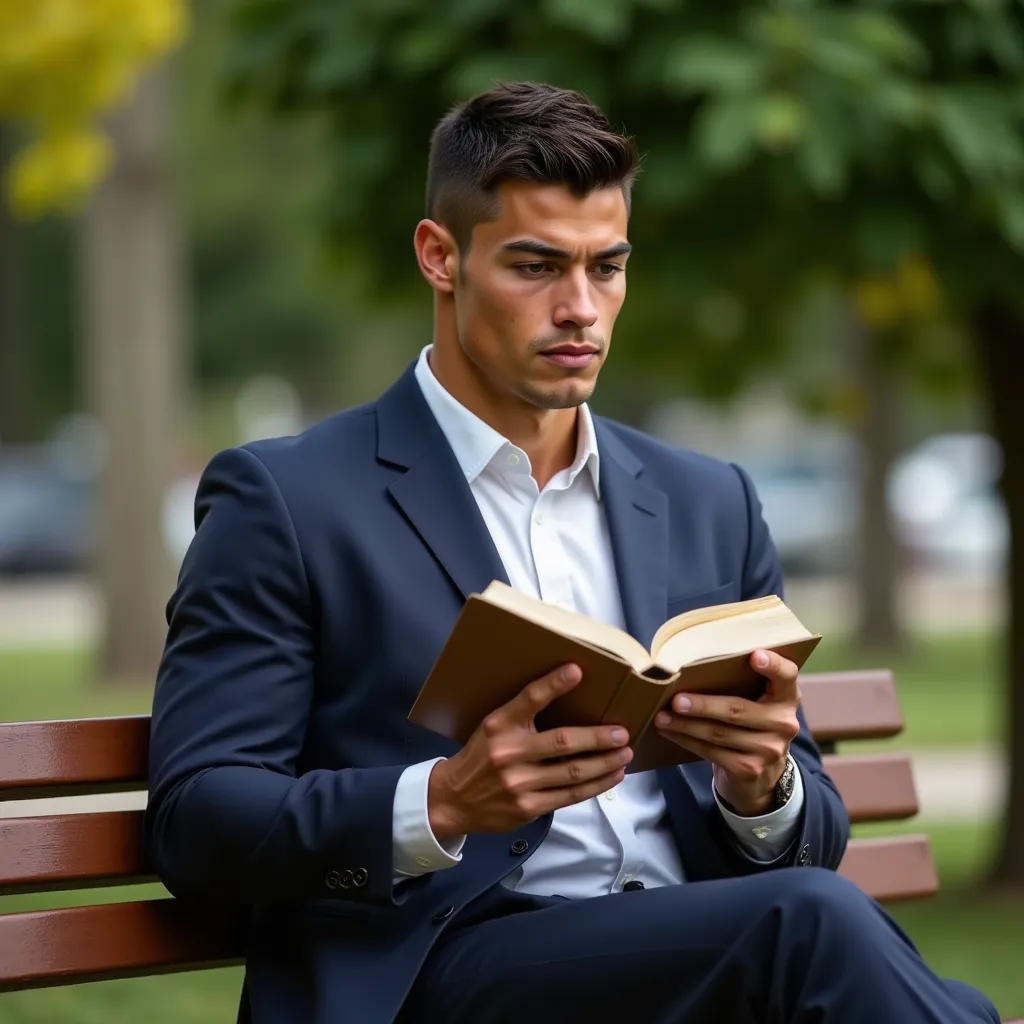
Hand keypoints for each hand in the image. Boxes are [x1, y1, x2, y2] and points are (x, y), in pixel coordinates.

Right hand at [427, 663, 632, 840]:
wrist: (453, 798)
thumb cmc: (481, 756)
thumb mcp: (493, 727)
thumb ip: (523, 715)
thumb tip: (569, 697)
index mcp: (498, 725)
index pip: (529, 699)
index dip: (554, 684)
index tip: (577, 670)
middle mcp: (508, 753)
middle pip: (563, 742)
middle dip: (598, 737)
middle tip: (622, 732)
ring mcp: (518, 783)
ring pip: (573, 772)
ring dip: (604, 763)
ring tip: (624, 753)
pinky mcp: (528, 808)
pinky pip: (569, 796)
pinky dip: (595, 786)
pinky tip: (611, 776)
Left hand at [654, 649, 800, 815]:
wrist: (763, 772)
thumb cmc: (750, 720)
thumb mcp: (757, 700)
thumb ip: (741, 682)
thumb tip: (690, 667)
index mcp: (786, 696)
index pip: (786, 675)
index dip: (773, 665)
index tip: (754, 655)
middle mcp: (783, 723)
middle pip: (738, 710)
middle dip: (703, 705)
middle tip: (675, 700)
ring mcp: (769, 749)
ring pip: (719, 733)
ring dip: (686, 725)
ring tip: (662, 716)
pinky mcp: (750, 769)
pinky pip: (712, 752)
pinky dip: (686, 740)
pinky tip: (670, 732)